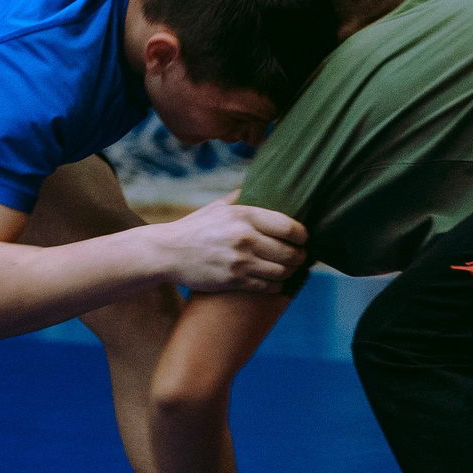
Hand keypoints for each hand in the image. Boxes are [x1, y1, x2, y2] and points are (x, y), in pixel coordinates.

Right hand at [153, 194, 305, 292]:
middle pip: (290, 252)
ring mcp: (240, 261)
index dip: (303, 235)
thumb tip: (260, 186)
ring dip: (291, 272)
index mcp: (244, 215)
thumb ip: (241, 198)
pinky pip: (268, 286)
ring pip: (282, 271)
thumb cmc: (194, 228)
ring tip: (291, 269)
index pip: (288, 226)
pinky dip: (277, 286)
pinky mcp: (234, 281)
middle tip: (301, 257)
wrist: (167, 253)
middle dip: (300, 256)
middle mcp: (245, 237)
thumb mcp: (217, 207)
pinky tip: (276, 282)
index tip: (304, 238)